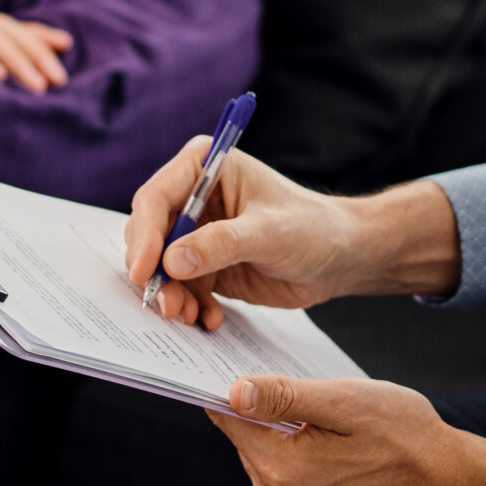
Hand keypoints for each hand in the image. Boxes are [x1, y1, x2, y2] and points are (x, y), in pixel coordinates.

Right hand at [122, 146, 462, 329]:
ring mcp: (197, 233)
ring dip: (171, 296)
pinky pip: (182, 289)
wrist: (342, 257)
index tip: (144, 270)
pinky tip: (210, 319)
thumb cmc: (313, 228)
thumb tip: (172, 261)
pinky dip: (190, 306)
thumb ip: (220, 244)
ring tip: (191, 315)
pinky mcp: (205, 265)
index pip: (156, 199)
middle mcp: (193, 197)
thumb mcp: (268, 233)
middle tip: (167, 304)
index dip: (145, 235)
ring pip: (161, 268)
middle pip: (150, 235)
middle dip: (154, 272)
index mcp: (204, 167)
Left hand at [209, 376, 485, 485]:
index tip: (249, 366)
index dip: (234, 386)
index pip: (228, 417)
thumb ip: (285, 397)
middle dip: (269, 413)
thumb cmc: (408, 439)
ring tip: (335, 426)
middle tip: (314, 395)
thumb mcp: (347, 403)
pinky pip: (286, 483)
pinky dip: (301, 461)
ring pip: (266, 460)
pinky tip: (338, 451)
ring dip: (288, 437)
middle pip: (247, 439)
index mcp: (281, 470)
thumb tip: (232, 391)